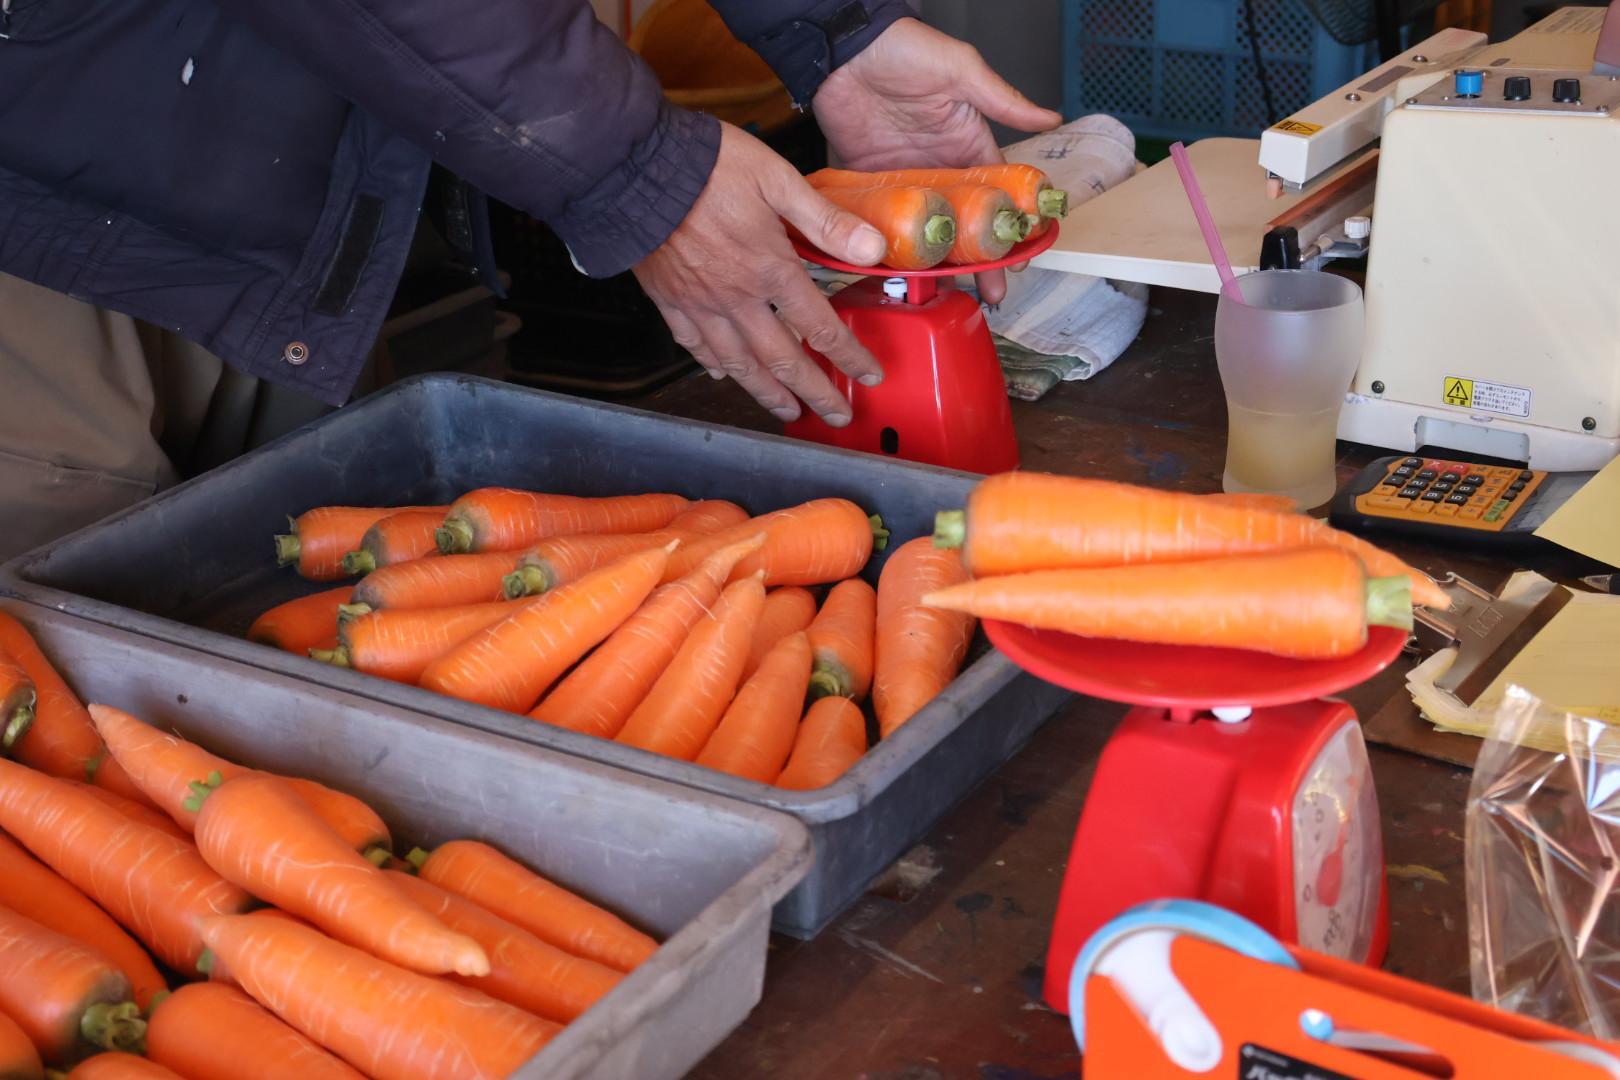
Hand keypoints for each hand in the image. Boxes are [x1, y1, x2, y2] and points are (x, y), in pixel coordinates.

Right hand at [633, 123, 887, 425]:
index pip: (820, 327)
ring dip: (767, 393)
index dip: (848, 357)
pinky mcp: (668, 299)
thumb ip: (826, 219)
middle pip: (783, 359)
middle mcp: (736, 298)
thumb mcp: (777, 179)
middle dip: (813, 392)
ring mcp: (700, 304)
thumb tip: (873, 247)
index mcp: (769, 269)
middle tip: (834, 416)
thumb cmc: (707, 166)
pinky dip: (712, 365)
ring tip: (786, 412)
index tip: (868, 375)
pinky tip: (723, 375)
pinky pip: (693, 344)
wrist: (634, 166)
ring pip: (738, 364)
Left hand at [812, 18, 1060, 302]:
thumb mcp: (960, 71)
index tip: (1022, 258)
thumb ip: (1002, 100)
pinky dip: (888, 248)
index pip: (996, 197)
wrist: (845, 48)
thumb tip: (1051, 116)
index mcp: (967, 146)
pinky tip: (897, 274)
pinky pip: (880, 222)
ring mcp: (903, 181)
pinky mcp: (868, 184)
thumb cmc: (904, 48)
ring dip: (935, 263)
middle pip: (963, 226)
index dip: (1009, 228)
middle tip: (990, 295)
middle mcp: (938, 170)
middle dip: (979, 262)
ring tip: (947, 294)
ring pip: (924, 233)